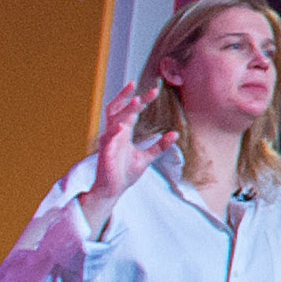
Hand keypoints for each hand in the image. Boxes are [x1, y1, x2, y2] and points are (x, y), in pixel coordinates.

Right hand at [83, 80, 164, 222]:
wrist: (113, 190)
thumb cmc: (125, 172)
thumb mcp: (147, 158)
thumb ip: (159, 146)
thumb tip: (175, 133)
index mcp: (124, 132)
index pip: (133, 111)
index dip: (143, 100)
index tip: (156, 90)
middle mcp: (115, 133)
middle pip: (120, 109)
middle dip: (132, 98)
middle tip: (150, 91)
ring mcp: (109, 142)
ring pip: (113, 120)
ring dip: (125, 111)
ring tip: (137, 102)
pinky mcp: (105, 153)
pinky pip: (108, 140)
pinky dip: (114, 132)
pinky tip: (121, 126)